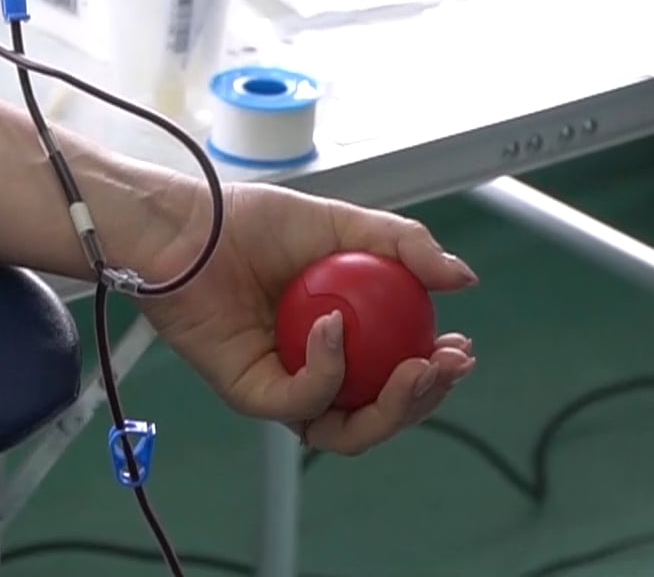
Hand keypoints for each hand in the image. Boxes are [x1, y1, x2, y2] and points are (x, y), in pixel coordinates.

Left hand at [137, 182, 477, 454]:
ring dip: (392, 407)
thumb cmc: (251, 224)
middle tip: (446, 364)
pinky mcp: (250, 393)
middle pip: (380, 414)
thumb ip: (404, 246)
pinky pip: (299, 403)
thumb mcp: (343, 224)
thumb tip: (463, 278)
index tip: (460, 347)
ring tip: (415, 367)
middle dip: (424, 400)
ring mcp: (282, 388)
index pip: (396, 377)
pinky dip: (327, 372)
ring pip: (346, 430)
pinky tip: (333, 328)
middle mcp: (314, 373)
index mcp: (341, 343)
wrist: (189, 225)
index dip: (433, 373)